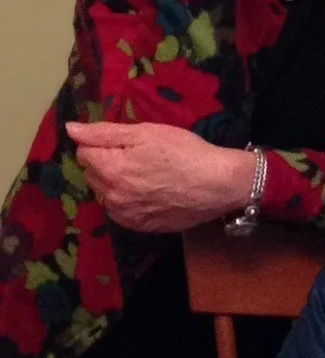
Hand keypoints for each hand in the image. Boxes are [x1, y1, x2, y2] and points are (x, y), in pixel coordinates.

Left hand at [67, 120, 254, 231]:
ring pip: (105, 194)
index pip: (84, 152)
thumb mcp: (147, 133)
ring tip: (146, 175)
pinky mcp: (141, 227)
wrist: (220, 184)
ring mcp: (126, 215)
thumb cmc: (186, 152)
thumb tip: (71, 130)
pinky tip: (150, 192)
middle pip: (92, 174)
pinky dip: (128, 200)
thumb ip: (104, 132)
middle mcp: (112, 196)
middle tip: (139, 156)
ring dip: (116, 183)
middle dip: (107, 163)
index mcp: (110, 169)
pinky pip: (121, 211)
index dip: (104, 143)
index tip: (129, 142)